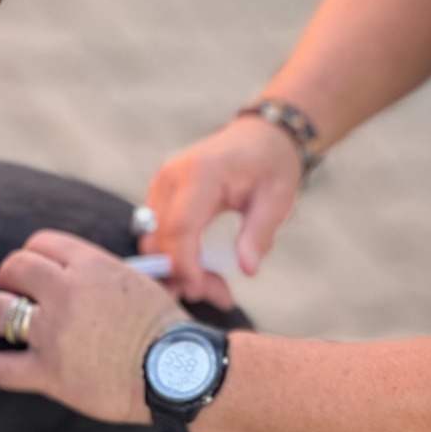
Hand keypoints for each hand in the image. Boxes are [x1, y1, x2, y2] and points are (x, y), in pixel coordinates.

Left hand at [0, 231, 186, 423]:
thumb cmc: (165, 329)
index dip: (32, 255)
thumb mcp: (138, 281)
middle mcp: (67, 292)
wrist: (178, 371)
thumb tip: (81, 274)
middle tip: (11, 289)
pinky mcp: (48, 372)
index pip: (41, 243)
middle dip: (8, 276)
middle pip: (15, 268)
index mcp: (91, 265)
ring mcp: (54, 332)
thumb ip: (103, 273)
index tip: (32, 268)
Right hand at [143, 117, 302, 304]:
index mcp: (202, 173)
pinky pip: (158, 234)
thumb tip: (247, 270)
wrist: (260, 136)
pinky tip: (204, 268)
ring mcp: (162, 184)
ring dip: (179, 269)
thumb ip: (259, 234)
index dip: (186, 266)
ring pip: (153, 241)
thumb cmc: (271, 165)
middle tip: (220, 295)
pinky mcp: (161, 194)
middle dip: (183, 274)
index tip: (204, 291)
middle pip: (159, 239)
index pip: (180, 228)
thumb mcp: (277, 199)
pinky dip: (176, 256)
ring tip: (217, 285)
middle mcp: (172, 176)